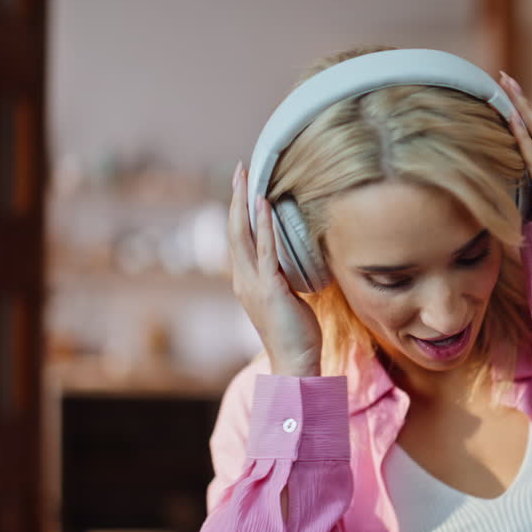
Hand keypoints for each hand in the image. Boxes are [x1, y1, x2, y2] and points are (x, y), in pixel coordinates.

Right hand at [228, 161, 322, 376]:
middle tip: (239, 169)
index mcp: (247, 281)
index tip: (244, 185)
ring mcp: (253, 284)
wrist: (294, 363)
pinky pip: (265, 250)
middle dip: (236, 197)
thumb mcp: (288, 299)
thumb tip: (294, 263)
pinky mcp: (270, 288)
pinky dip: (263, 225)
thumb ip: (285, 279)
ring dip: (244, 203)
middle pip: (235, 230)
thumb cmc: (296, 334)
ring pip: (243, 235)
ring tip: (247, 176)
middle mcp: (244, 279)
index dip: (240, 210)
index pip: (239, 238)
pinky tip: (265, 204)